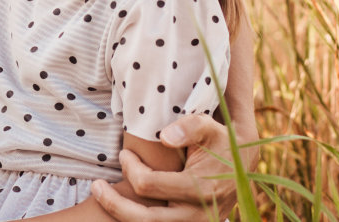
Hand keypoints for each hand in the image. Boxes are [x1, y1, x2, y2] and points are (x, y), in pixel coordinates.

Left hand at [91, 114, 253, 220]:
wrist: (243, 165)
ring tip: (102, 197)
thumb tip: (164, 137)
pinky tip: (123, 209)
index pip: (149, 185)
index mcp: (200, 189)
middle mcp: (197, 215)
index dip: (130, 168)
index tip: (124, 153)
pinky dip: (138, 220)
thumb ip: (190, 127)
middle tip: (96, 186)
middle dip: (115, 204)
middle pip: (145, 220)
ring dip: (122, 216)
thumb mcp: (209, 126)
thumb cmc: (219, 141)